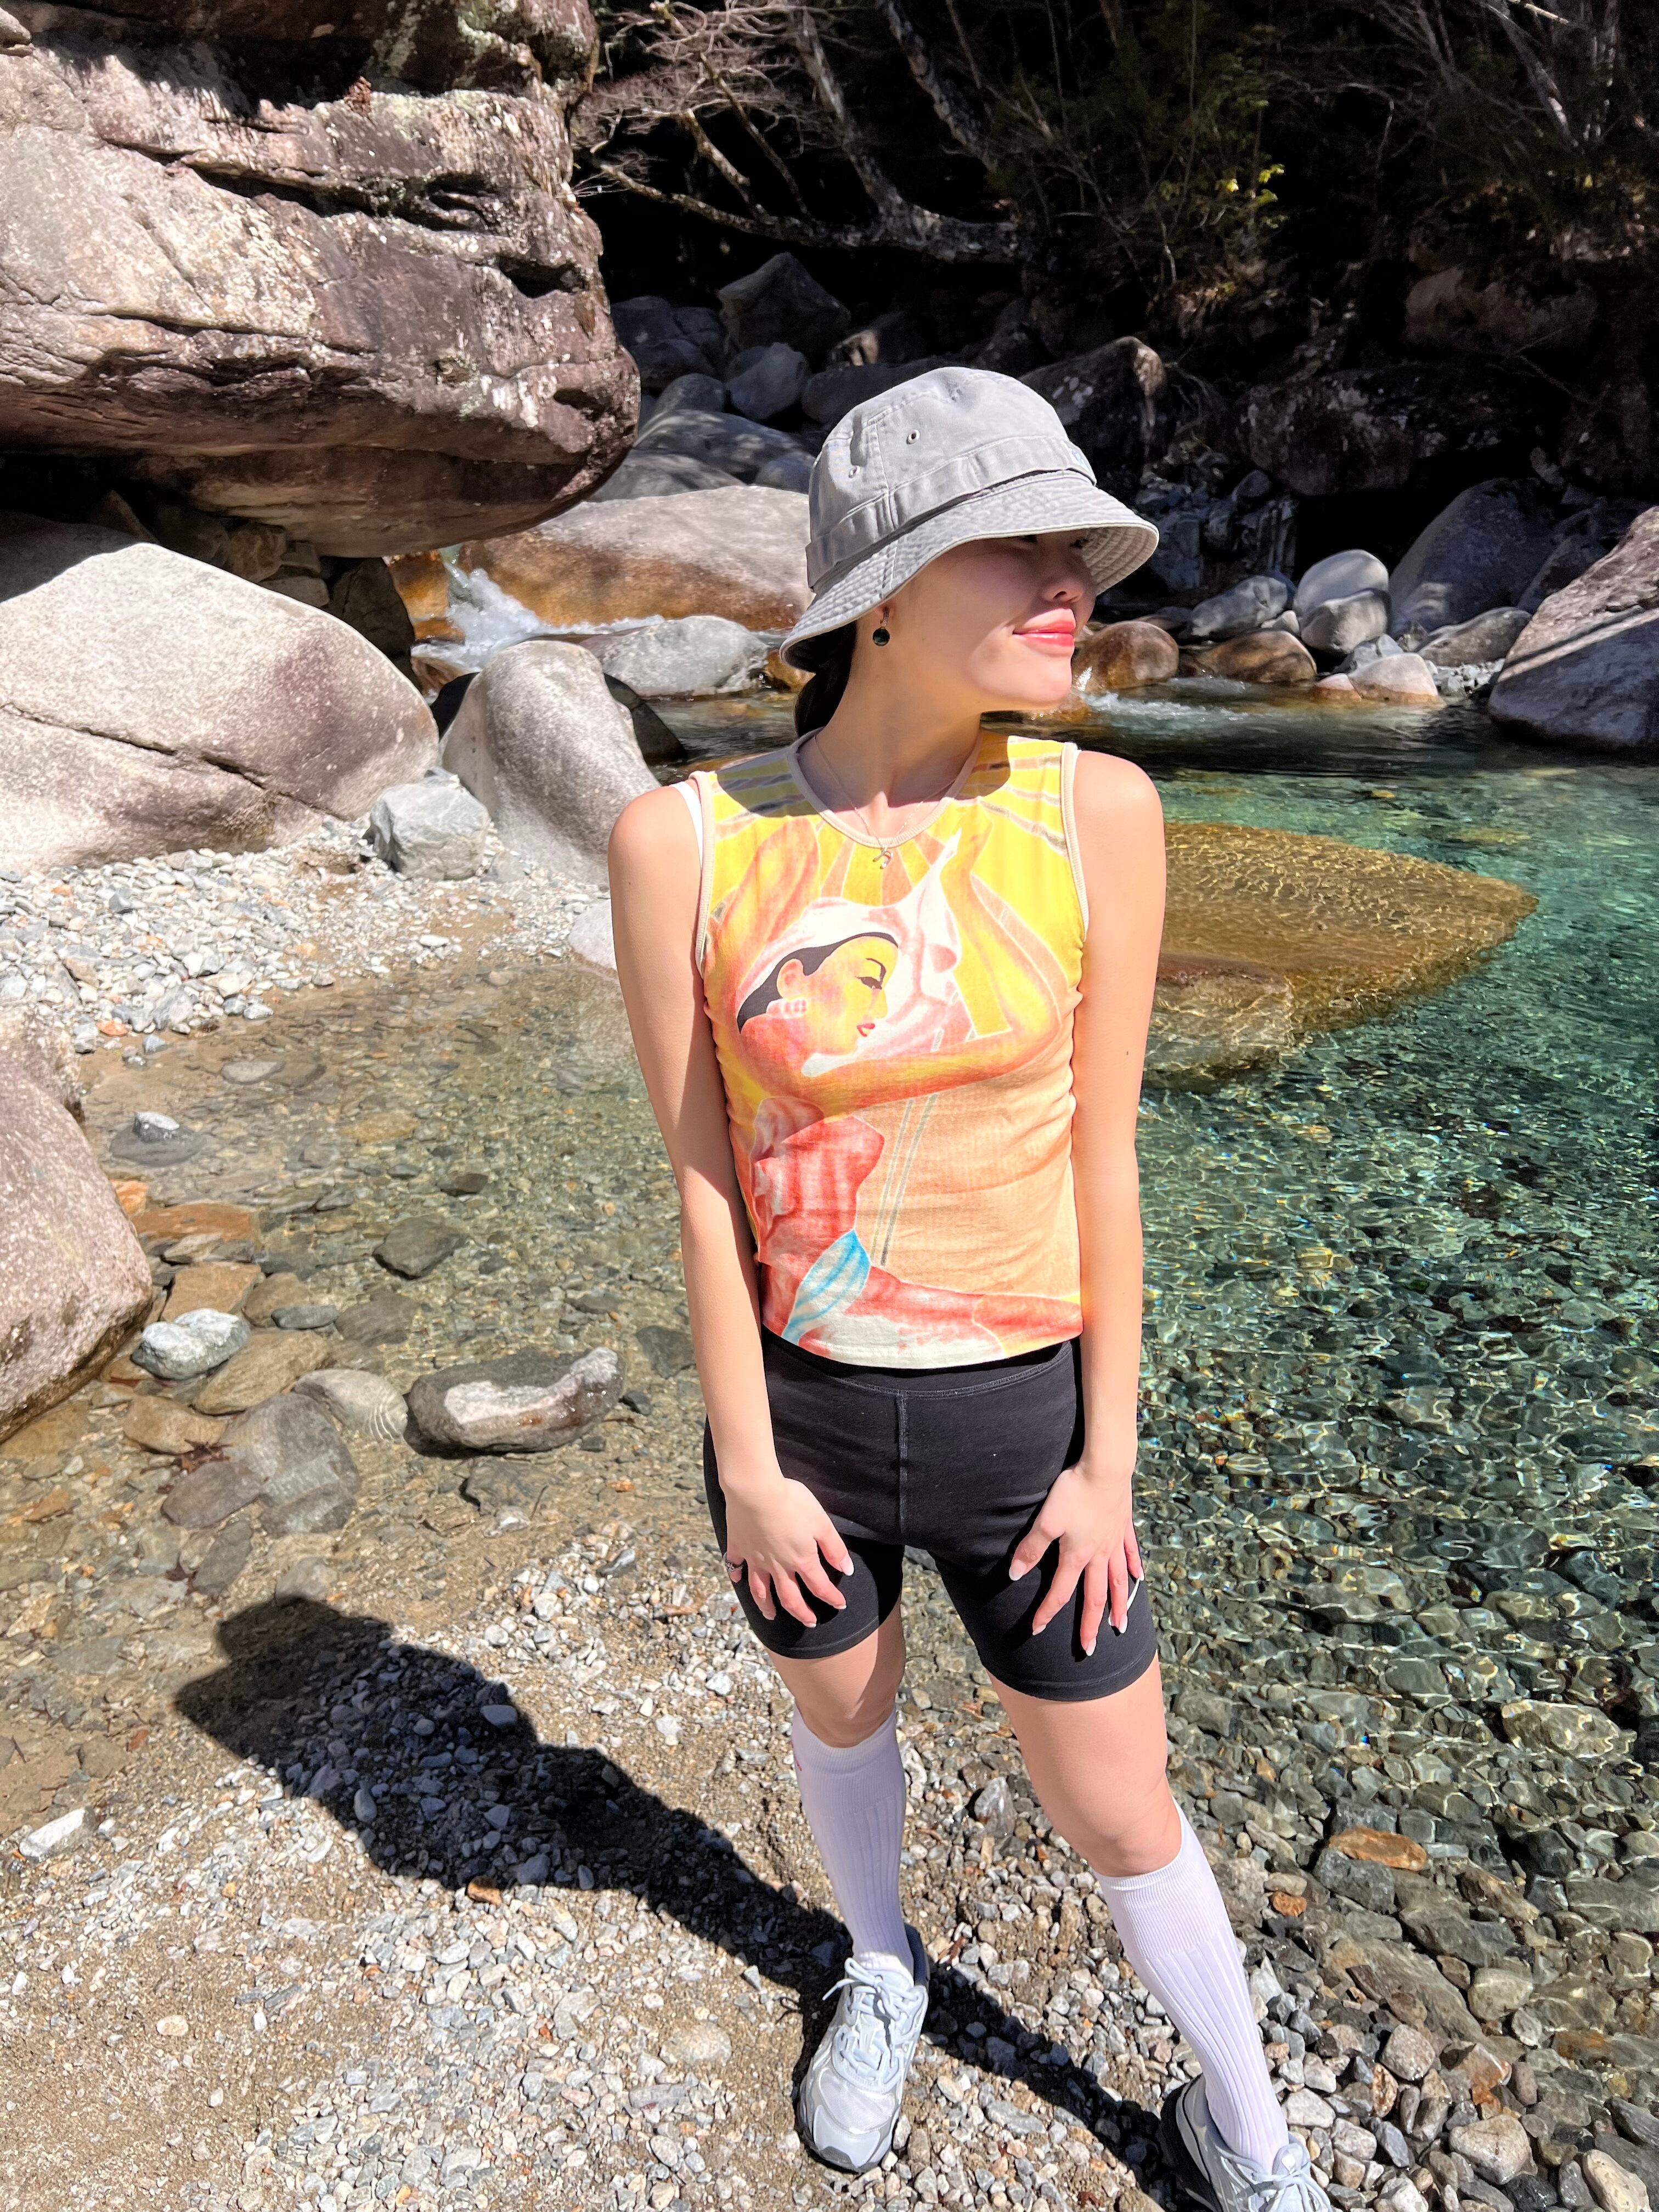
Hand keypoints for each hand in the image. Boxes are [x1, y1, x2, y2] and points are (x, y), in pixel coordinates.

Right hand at [723, 1474, 854, 1627]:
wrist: (755, 1490)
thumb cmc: (791, 1503)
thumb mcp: (821, 1523)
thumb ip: (834, 1548)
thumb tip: (847, 1570)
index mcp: (801, 1560)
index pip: (819, 1586)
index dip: (831, 1598)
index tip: (840, 1605)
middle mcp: (777, 1565)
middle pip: (790, 1597)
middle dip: (801, 1612)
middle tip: (809, 1622)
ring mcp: (755, 1558)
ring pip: (761, 1589)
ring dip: (767, 1605)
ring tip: (771, 1615)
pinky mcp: (738, 1547)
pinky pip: (736, 1565)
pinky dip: (737, 1575)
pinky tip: (737, 1579)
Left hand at [1007, 1460, 1142, 1652]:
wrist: (1106, 1467)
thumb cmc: (1074, 1492)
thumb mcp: (1046, 1520)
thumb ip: (1031, 1548)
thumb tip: (1014, 1575)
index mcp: (1077, 1556)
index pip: (1059, 1592)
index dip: (1047, 1612)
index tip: (1037, 1630)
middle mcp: (1099, 1555)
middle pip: (1094, 1597)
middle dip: (1090, 1625)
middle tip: (1090, 1649)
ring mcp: (1114, 1542)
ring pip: (1117, 1581)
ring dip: (1118, 1605)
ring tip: (1119, 1626)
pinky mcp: (1123, 1526)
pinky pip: (1130, 1553)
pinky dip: (1134, 1568)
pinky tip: (1138, 1578)